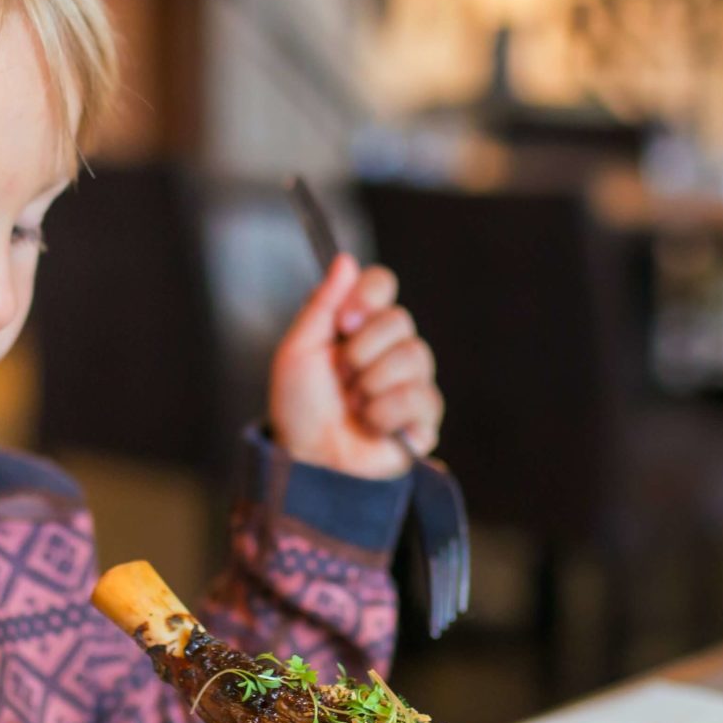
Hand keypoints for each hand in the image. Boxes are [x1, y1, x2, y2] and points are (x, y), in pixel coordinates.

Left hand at [269, 253, 443, 480]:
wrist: (310, 462)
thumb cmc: (299, 409)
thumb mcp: (298, 351)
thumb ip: (322, 305)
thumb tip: (346, 260)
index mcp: (359, 326)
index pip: (382, 284)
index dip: (368, 296)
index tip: (344, 322)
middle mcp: (389, 347)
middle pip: (400, 320)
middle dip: (362, 352)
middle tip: (341, 378)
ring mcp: (410, 380)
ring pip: (415, 355)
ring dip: (373, 384)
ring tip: (354, 406)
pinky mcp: (425, 416)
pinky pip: (421, 396)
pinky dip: (386, 413)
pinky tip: (372, 426)